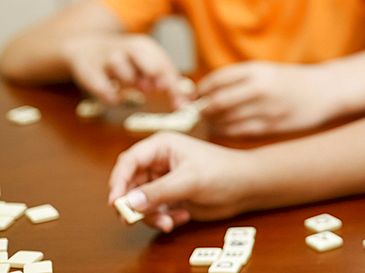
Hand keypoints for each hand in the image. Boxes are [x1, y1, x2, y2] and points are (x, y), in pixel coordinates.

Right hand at [63, 33, 181, 105]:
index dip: (173, 85)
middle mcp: (126, 49)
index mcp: (144, 46)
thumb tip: (184, 103)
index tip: (179, 103)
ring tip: (130, 86)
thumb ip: (166, 80)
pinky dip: (111, 95)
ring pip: (126, 75)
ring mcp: (107, 59)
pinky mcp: (89, 72)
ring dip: (131, 84)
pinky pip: (103, 88)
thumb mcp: (146, 62)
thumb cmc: (124, 61)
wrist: (85, 47)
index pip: (164, 65)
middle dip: (152, 74)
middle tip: (151, 88)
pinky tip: (114, 96)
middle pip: (146, 60)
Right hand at [107, 131, 256, 231]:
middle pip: (129, 185)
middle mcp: (158, 162)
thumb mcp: (190, 180)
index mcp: (162, 146)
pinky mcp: (169, 197)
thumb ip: (158, 192)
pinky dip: (162, 218)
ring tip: (169, 221)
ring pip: (139, 202)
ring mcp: (163, 181)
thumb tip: (128, 203)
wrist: (246, 187)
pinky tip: (180, 218)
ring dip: (150, 215)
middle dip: (133, 204)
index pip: (129, 161)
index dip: (118, 181)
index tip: (116, 203)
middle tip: (134, 221)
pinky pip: (153, 211)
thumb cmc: (223, 172)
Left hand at [197, 61, 334, 136]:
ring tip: (207, 124)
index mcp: (257, 69)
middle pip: (217, 102)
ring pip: (226, 120)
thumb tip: (204, 92)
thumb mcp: (266, 70)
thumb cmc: (291, 81)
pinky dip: (226, 133)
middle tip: (195, 114)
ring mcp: (267, 109)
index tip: (194, 97)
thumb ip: (238, 79)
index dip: (200, 91)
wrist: (325, 91)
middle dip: (202, 110)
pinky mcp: (272, 127)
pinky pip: (240, 132)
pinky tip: (222, 132)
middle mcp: (260, 88)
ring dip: (212, 124)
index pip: (216, 80)